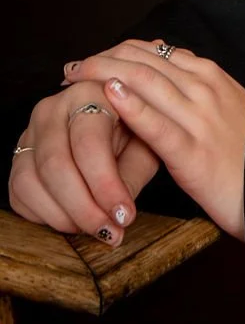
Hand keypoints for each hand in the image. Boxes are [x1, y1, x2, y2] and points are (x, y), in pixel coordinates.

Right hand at [9, 79, 159, 245]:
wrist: (115, 126)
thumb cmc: (135, 134)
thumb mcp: (147, 146)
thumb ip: (134, 174)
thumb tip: (118, 213)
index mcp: (90, 93)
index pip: (89, 144)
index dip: (106, 185)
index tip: (124, 215)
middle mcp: (52, 108)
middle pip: (55, 165)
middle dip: (84, 208)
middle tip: (110, 231)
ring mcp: (29, 132)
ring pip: (30, 181)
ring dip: (64, 216)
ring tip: (95, 229)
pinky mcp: (18, 157)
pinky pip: (18, 193)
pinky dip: (44, 215)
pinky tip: (74, 221)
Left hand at [59, 40, 244, 240]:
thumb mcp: (225, 108)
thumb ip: (196, 89)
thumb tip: (165, 73)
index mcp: (210, 76)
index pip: (155, 51)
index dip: (117, 51)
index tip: (92, 60)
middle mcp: (204, 88)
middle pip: (145, 60)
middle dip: (103, 59)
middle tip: (72, 67)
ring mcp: (199, 118)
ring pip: (147, 81)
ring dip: (105, 73)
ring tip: (76, 75)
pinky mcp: (193, 152)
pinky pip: (157, 124)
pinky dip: (131, 106)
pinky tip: (109, 96)